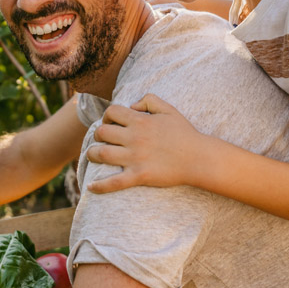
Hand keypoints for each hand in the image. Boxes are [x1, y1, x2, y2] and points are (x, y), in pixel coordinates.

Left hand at [85, 94, 205, 193]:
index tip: (109, 123)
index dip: (106, 116)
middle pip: (102, 132)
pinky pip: (114, 182)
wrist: (198, 158)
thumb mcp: (169, 109)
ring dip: (92, 154)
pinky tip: (90, 187)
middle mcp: (134, 138)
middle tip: (102, 140)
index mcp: (140, 121)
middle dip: (98, 135)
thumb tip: (132, 105)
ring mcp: (135, 158)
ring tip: (93, 156)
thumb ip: (149, 100)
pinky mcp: (139, 176)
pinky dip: (99, 186)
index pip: (111, 112)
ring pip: (101, 154)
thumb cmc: (184, 134)